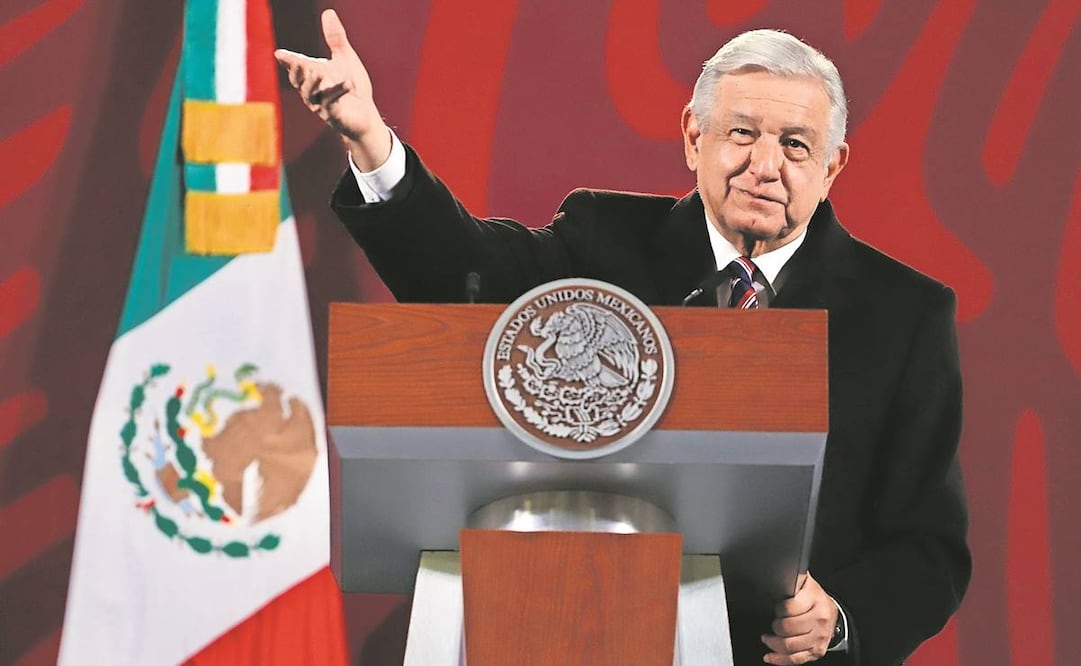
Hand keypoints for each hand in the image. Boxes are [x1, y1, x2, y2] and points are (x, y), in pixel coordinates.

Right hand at [274, 9, 390, 169]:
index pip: (296, 66)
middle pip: (299, 82)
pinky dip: (339, 93)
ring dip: (314, 84)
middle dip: (296, 72)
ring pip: (312, 95)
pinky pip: (333, 105)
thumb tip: (328, 12)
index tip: (279, 54)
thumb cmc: (353, 87)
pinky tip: (348, 84)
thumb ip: (335, 38)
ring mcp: (321, 106)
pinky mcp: (334, 116)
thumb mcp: (345, 58)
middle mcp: (313, 92)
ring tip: (318, 73)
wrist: (366, 115)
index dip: (288, 60)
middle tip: (296, 61)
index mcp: (313, 76)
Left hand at [761, 572, 837, 663]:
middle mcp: (820, 619)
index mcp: (814, 599)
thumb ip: (790, 576)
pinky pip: (796, 659)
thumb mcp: (803, 581)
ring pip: (790, 646)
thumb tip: (774, 570)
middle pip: (788, 629)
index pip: (790, 608)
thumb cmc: (811, 595)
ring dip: (773, 643)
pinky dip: (780, 660)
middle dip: (774, 626)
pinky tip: (770, 656)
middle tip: (772, 623)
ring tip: (767, 637)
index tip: (776, 609)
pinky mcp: (817, 650)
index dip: (778, 609)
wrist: (831, 609)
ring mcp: (820, 636)